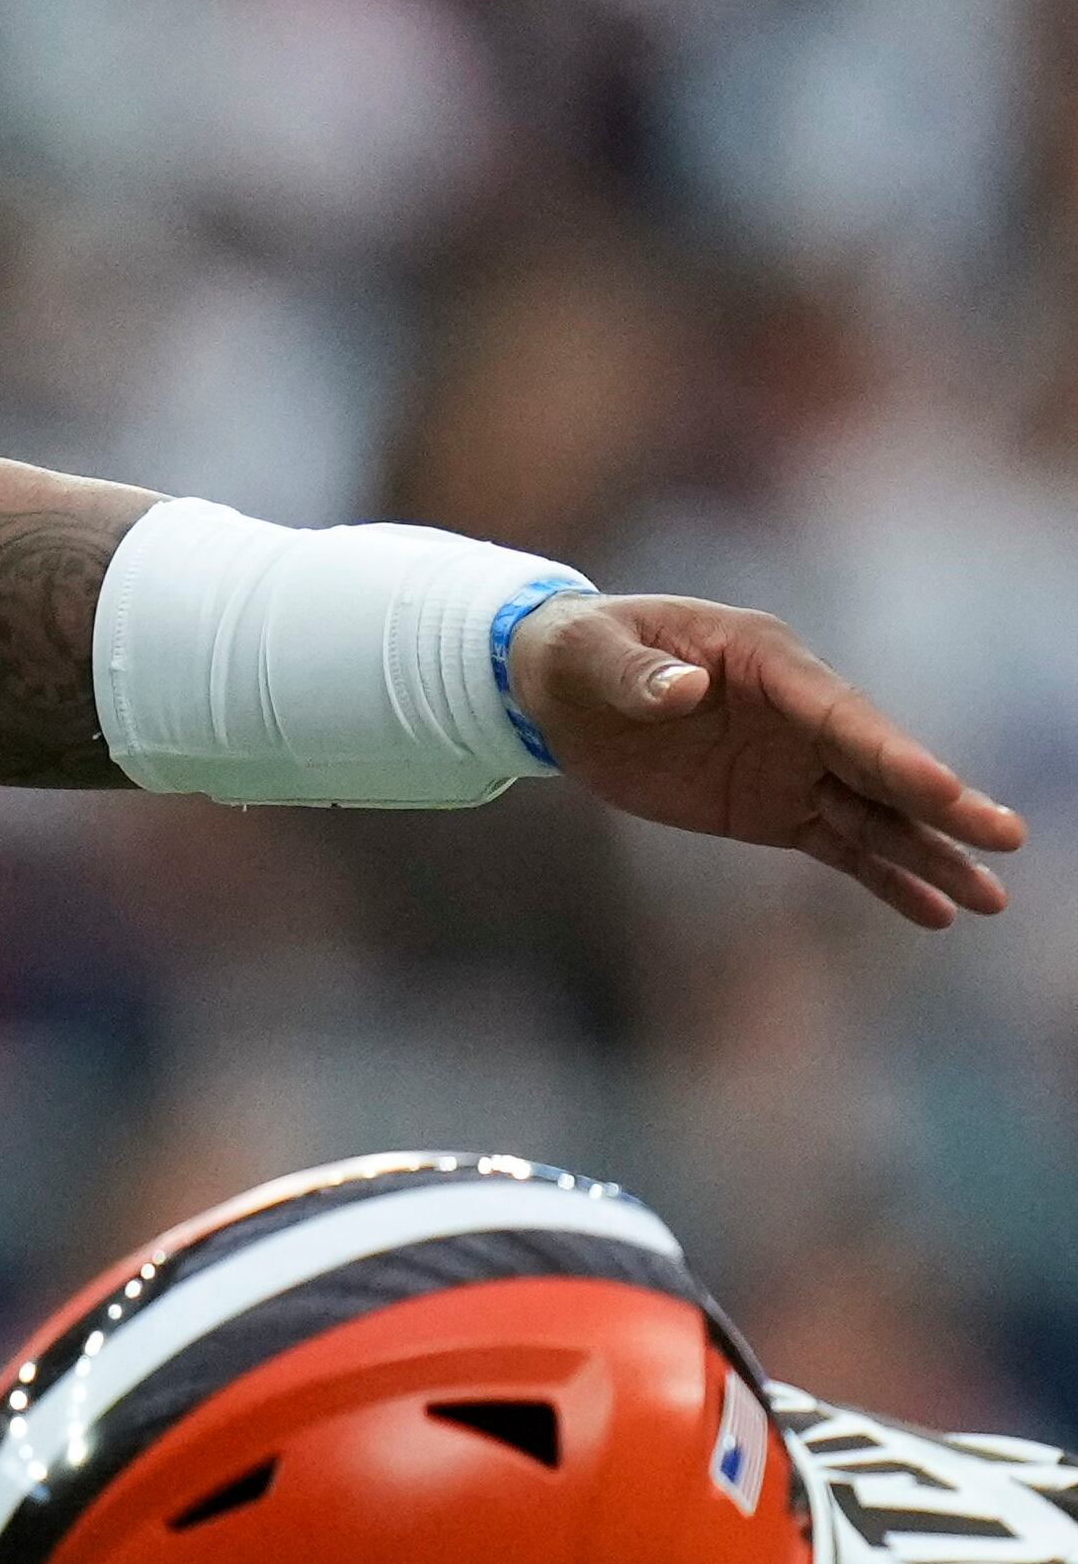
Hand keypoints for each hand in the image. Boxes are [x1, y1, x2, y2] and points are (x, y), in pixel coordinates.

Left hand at [510, 594, 1023, 928]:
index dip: (890, 753)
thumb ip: (637, 675)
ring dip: (930, 854)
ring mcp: (792, 765)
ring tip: (990, 898)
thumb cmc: (580, 652)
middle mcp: (798, 713)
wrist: (557, 687)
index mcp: (767, 660)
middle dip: (941, 803)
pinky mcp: (773, 810)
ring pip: (874, 814)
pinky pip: (840, 846)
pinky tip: (933, 912)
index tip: (941, 788)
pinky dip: (884, 878)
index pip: (840, 713)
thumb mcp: (592, 655)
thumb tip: (681, 690)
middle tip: (1005, 837)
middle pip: (880, 764)